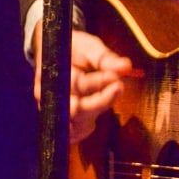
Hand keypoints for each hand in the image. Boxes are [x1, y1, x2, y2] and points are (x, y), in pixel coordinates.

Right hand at [31, 25, 134, 143]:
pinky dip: (86, 126)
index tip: (118, 78)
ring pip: (75, 126)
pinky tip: (98, 109)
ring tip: (111, 96)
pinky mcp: (59, 121)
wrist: (55, 53)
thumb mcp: (89, 46)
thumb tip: (127, 67)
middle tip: (119, 87)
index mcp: (55, 73)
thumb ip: (107, 58)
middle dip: (101, 101)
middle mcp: (50, 96)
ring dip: (95, 114)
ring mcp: (53, 111)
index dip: (100, 83)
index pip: (79, 85)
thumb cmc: (74, 49)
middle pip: (76, 110)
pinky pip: (73, 132)